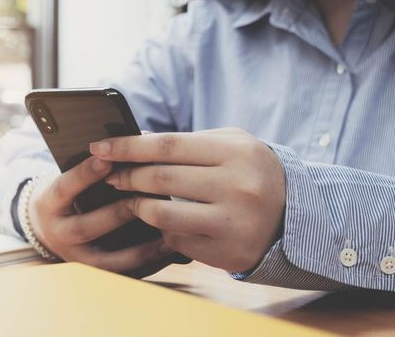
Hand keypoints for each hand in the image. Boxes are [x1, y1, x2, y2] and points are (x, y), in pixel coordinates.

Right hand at [27, 156, 174, 272]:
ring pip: (107, 258)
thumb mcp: (69, 178)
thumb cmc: (69, 193)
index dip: (84, 175)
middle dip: (117, 213)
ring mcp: (75, 258)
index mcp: (49, 204)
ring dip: (139, 247)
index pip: (63, 188)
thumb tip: (138, 138)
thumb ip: (95, 165)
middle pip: (86, 227)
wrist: (47, 227)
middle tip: (145, 198)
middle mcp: (58, 234)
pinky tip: (168, 251)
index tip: (106, 159)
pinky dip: (147, 263)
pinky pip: (122, 272)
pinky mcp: (94, 273)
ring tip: (167, 233)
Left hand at [89, 128, 285, 272]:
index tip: (98, 147)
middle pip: (160, 179)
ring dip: (136, 206)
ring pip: (161, 213)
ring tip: (130, 200)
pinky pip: (176, 239)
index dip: (127, 147)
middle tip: (111, 176)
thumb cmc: (251, 171)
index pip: (166, 146)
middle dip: (127, 176)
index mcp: (237, 152)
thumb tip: (135, 140)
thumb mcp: (230, 145)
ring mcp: (234, 222)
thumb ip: (186, 141)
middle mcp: (238, 187)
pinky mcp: (228, 252)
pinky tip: (161, 221)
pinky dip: (162, 229)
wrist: (296, 216)